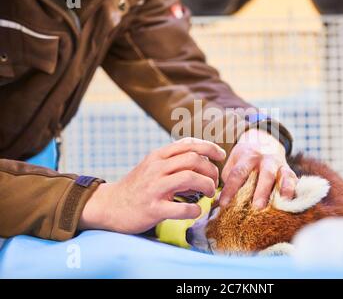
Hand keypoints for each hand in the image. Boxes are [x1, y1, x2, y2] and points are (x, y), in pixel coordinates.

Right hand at [78, 138, 225, 233]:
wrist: (109, 205)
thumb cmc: (137, 186)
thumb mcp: (152, 166)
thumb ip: (174, 160)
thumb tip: (203, 160)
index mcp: (158, 156)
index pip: (189, 144)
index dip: (210, 147)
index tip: (221, 155)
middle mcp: (156, 168)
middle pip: (193, 160)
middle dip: (211, 170)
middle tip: (214, 182)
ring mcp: (154, 188)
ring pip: (189, 178)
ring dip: (206, 186)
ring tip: (209, 194)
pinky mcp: (152, 209)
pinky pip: (181, 209)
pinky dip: (194, 210)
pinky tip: (196, 211)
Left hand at [220, 129, 297, 208]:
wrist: (264, 140)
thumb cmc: (245, 158)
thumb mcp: (233, 161)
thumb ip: (228, 179)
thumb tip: (219, 203)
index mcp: (248, 156)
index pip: (238, 173)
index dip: (230, 189)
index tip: (224, 204)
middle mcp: (266, 159)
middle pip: (265, 174)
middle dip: (261, 191)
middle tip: (257, 207)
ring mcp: (280, 164)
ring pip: (284, 175)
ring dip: (284, 189)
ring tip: (283, 203)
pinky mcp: (289, 170)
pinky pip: (295, 179)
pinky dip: (295, 190)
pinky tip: (293, 201)